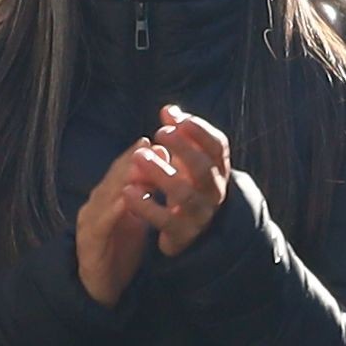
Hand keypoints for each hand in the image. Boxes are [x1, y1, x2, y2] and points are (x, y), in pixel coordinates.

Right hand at [73, 138, 179, 306]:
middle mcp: (96, 205)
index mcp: (108, 198)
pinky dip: (113, 209)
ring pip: (105, 194)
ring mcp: (89, 222)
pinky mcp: (89, 242)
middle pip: (113, 178)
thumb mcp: (137, 218)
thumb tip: (162, 171)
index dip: (139, 154)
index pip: (123, 171)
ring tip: (140, 165)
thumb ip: (146, 196)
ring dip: (122, 179)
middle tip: (152, 146)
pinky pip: (101, 223)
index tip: (158, 141)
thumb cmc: (121, 249)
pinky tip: (125, 199)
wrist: (100, 286)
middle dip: (132, 160)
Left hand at [142, 106, 234, 259]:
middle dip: (182, 148)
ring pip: (185, 194)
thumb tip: (168, 110)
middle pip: (203, 168)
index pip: (217, 146)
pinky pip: (166, 221)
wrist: (189, 230)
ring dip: (161, 173)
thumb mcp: (185, 158)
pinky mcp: (183, 234)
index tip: (176, 119)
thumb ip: (179, 134)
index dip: (199, 130)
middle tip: (159, 133)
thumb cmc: (185, 184)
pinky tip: (128, 190)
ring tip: (139, 157)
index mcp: (218, 169)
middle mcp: (214, 192)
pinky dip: (146, 205)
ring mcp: (200, 215)